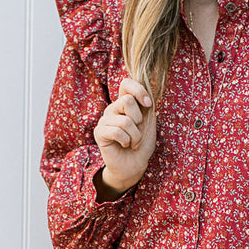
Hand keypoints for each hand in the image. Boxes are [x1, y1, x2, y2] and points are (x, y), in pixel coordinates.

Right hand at [93, 77, 156, 192]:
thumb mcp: (149, 122)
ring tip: (132, 142)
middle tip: (137, 131)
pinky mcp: (99, 132)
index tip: (148, 105)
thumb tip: (146, 91)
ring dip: (135, 136)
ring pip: (125, 120)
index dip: (139, 90)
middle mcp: (113, 108)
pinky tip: (124, 145)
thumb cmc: (142, 144)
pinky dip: (126, 141)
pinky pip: (117, 131)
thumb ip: (146, 105)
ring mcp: (105, 119)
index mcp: (125, 103)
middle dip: (138, 119)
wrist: (134, 165)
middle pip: (127, 100)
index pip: (126, 83)